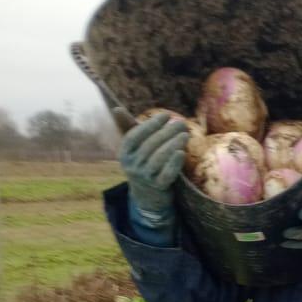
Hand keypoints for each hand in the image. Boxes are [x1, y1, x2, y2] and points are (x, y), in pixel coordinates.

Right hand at [120, 112, 188, 226]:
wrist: (147, 193)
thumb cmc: (142, 162)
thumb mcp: (134, 147)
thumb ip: (128, 127)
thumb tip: (116, 108)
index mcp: (124, 153)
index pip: (135, 136)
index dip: (150, 125)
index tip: (166, 115)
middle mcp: (132, 165)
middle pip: (150, 145)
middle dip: (167, 132)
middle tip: (181, 123)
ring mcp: (145, 177)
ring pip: (159, 158)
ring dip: (173, 144)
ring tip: (185, 134)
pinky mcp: (158, 186)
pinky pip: (167, 174)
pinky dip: (174, 163)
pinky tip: (182, 152)